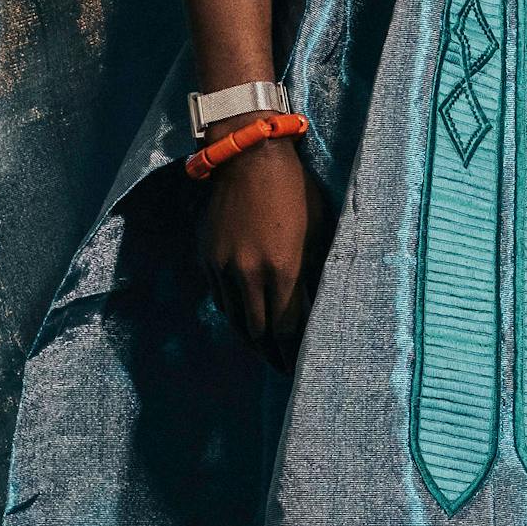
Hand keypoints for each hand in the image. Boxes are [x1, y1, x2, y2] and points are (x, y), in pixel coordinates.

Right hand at [201, 131, 330, 366]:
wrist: (248, 158)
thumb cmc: (295, 190)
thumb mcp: (319, 230)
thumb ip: (315, 270)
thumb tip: (317, 304)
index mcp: (283, 268)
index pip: (287, 326)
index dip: (293, 351)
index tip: (301, 365)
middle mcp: (249, 274)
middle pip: (258, 331)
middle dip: (273, 354)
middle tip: (284, 367)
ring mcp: (223, 267)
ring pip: (235, 319)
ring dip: (251, 339)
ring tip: (264, 352)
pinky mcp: (207, 257)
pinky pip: (220, 298)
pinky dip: (233, 313)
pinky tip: (244, 320)